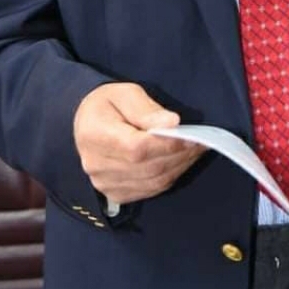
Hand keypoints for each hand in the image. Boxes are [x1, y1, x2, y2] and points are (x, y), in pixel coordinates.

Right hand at [73, 82, 205, 203]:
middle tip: (203, 142)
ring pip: (152, 182)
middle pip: (147, 168)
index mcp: (95, 135)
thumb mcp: (124, 93)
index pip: (137, 148)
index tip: (192, 136)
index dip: (168, 145)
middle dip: (180, 155)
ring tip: (197, 150)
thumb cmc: (107, 104)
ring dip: (179, 167)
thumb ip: (146, 110)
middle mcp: (96, 165)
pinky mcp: (115, 194)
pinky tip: (181, 162)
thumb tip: (171, 124)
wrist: (85, 123)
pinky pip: (149, 190)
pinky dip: (169, 177)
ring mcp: (105, 184)